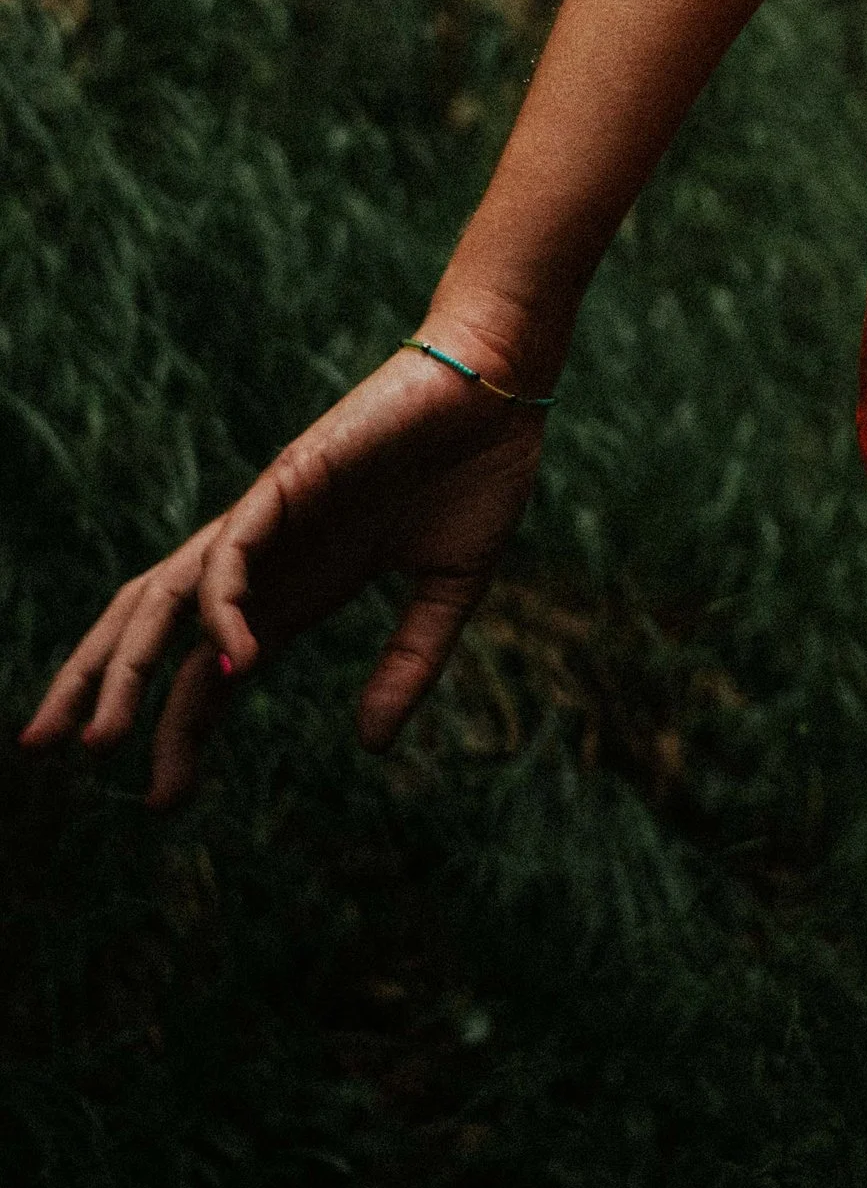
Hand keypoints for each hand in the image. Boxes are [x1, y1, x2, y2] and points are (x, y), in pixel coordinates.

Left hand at [19, 342, 544, 808]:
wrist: (500, 386)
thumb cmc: (478, 473)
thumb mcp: (449, 589)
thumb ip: (411, 663)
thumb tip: (371, 746)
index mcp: (295, 588)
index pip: (207, 672)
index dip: (179, 734)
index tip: (163, 801)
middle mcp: (266, 560)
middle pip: (151, 627)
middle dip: (95, 687)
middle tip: (45, 754)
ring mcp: (268, 520)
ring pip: (165, 594)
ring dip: (122, 664)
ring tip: (97, 736)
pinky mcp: (286, 481)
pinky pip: (233, 554)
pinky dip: (221, 611)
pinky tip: (235, 665)